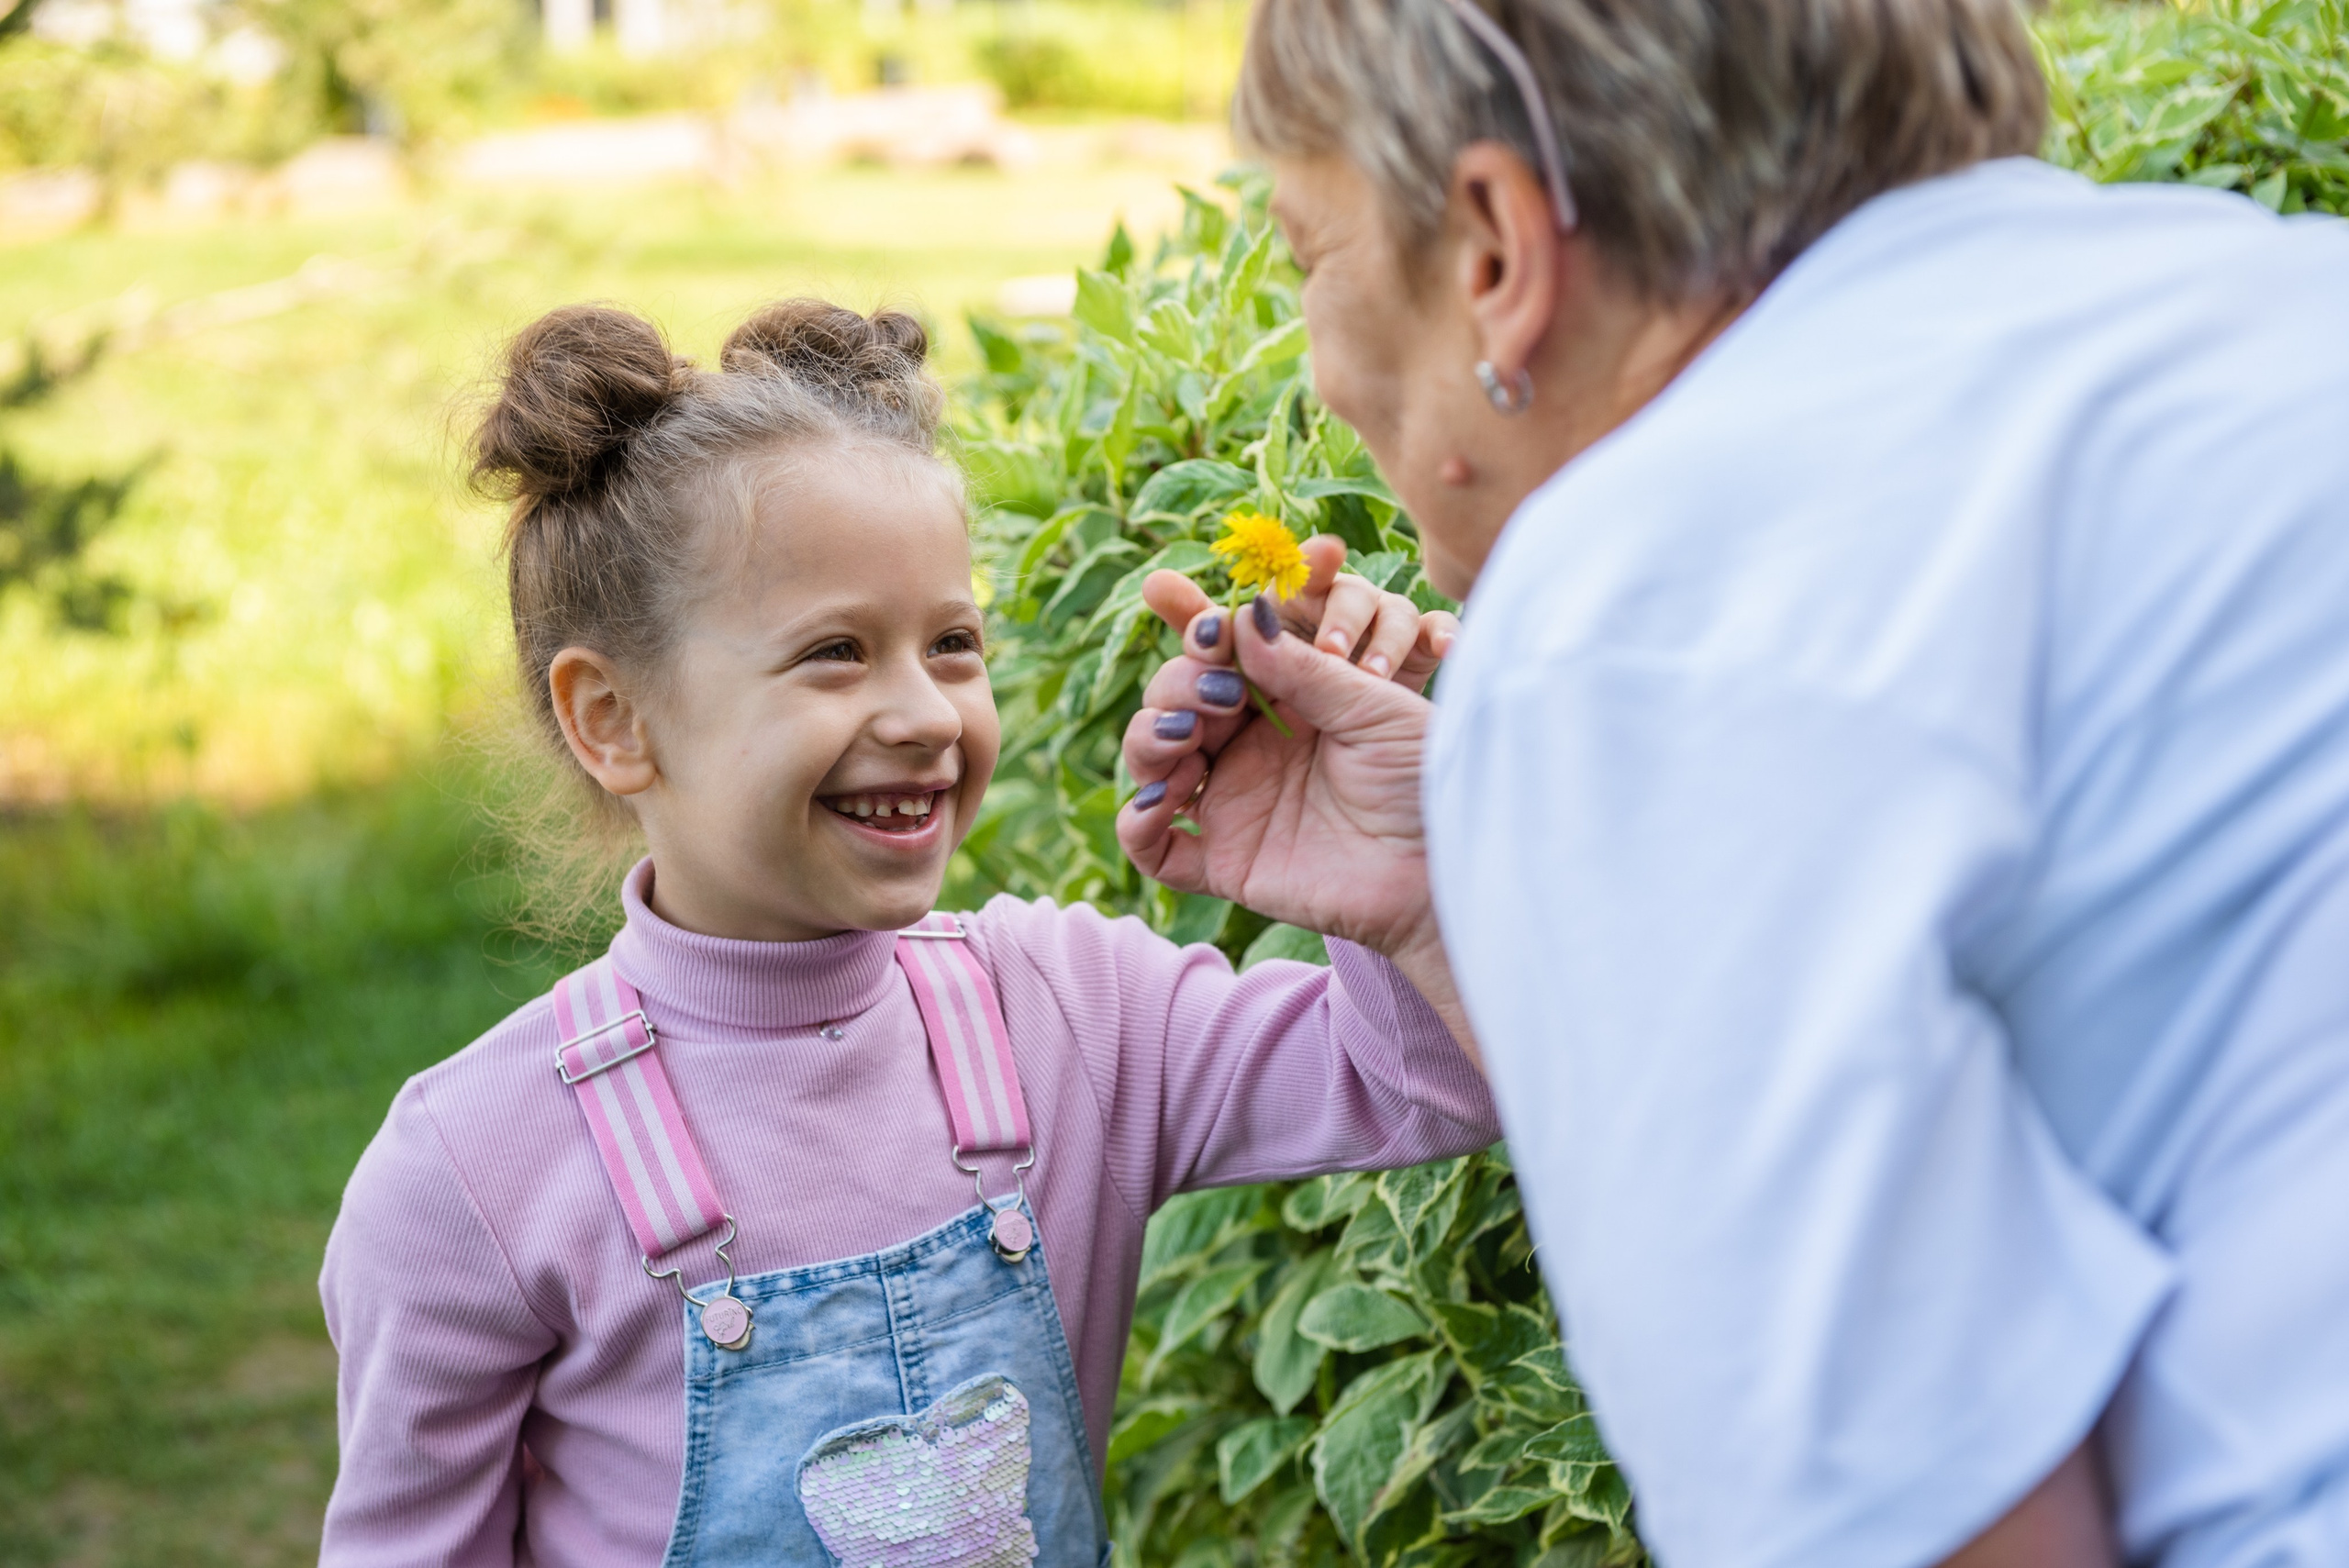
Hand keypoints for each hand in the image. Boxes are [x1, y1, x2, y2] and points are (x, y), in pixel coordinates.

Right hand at [1117, 536, 1476, 1055]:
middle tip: (1222, 694)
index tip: (1209, 627)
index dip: (1199, 631)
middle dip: (1179, 684)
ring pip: (1151, 758)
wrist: (1443, 869)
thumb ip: (1305, 667)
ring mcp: (1230, 802)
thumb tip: (1242, 615)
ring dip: (1148, 738)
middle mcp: (1247, 744)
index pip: (1219, 652)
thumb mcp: (1373, 707)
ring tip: (1186, 738)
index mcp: (1283, 698)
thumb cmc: (1423, 780)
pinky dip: (1138, 823)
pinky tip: (1162, 802)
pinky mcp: (1225, 861)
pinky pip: (1155, 847)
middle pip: (1173, 698)